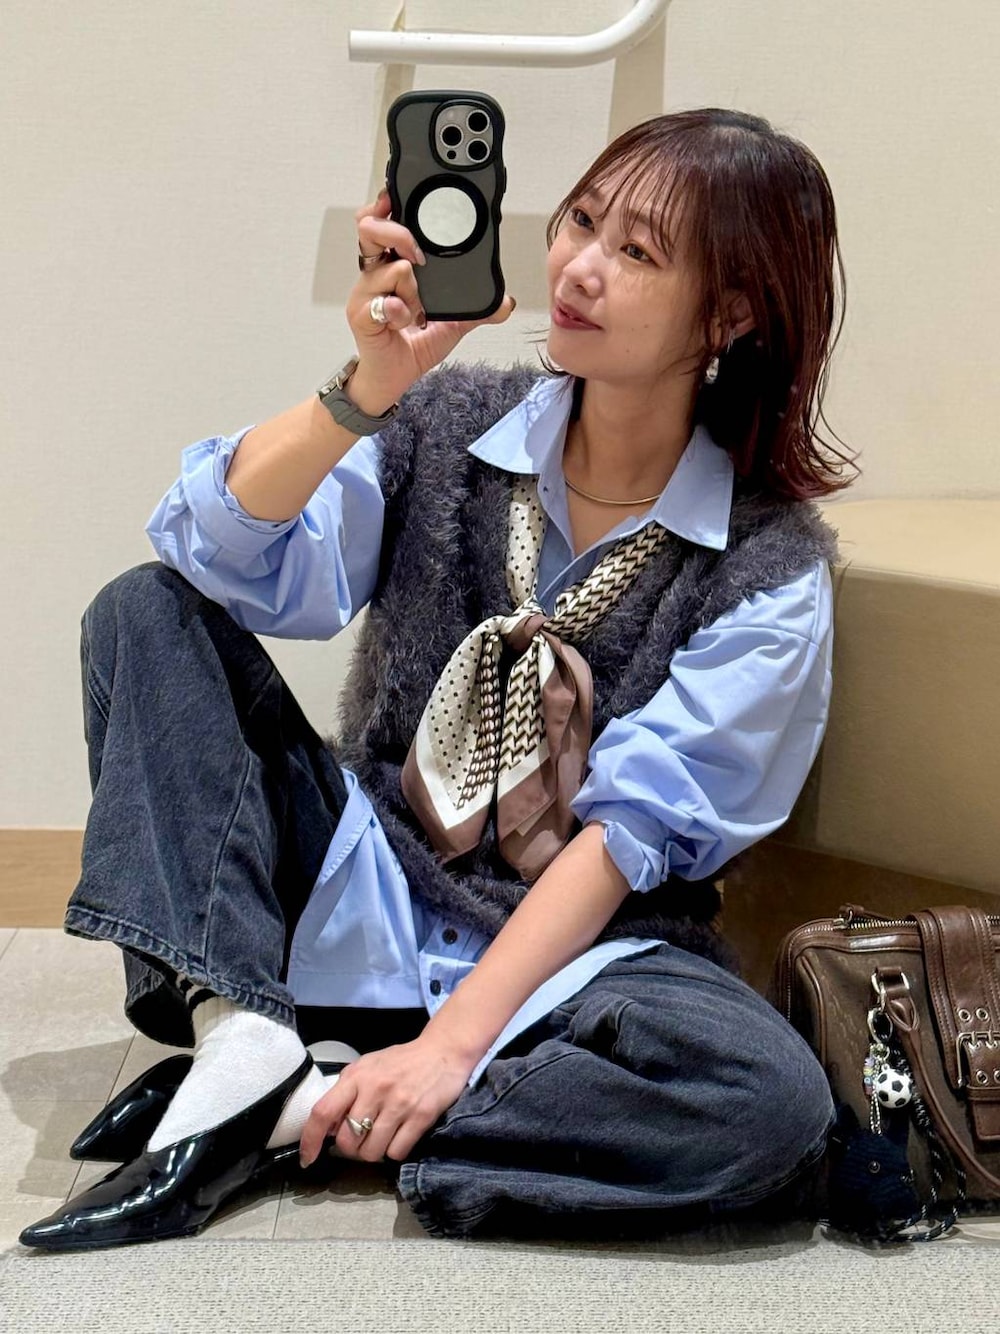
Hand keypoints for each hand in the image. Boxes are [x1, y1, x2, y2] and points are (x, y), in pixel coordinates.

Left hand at [299, 1033, 474, 1165]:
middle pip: (347, 1141)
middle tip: (362, 1139)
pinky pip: (396, 1152)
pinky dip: (395, 1151)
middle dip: (351, 1148)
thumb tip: (326, 1128)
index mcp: (356, 1076)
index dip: (310, 1140)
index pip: (323, 1112)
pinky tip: (400, 1136)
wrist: (443, 1051)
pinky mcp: (421, 1116)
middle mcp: (375, 1089)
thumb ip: (346, 1093)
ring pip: (371, 1152)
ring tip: (383, 1137)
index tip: (307, 1159)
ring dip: (374, 1152)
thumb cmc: (400, 1062)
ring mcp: (399, 1104)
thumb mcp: (367, 1068)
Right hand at [347, 191, 515, 415]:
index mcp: (390, 265)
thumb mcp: (452, 323)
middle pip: (369, 228)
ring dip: (411, 287)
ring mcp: (365, 293)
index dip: (386, 204)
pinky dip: (400, 312)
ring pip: (389, 267)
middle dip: (399, 231)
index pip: (381, 222)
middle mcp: (374, 273)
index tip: (396, 195)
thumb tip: (505, 302)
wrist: (393, 378)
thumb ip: (476, 309)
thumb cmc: (412, 344)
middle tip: (419, 256)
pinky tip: (405, 324)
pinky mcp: (361, 316)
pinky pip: (384, 303)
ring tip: (417, 310)